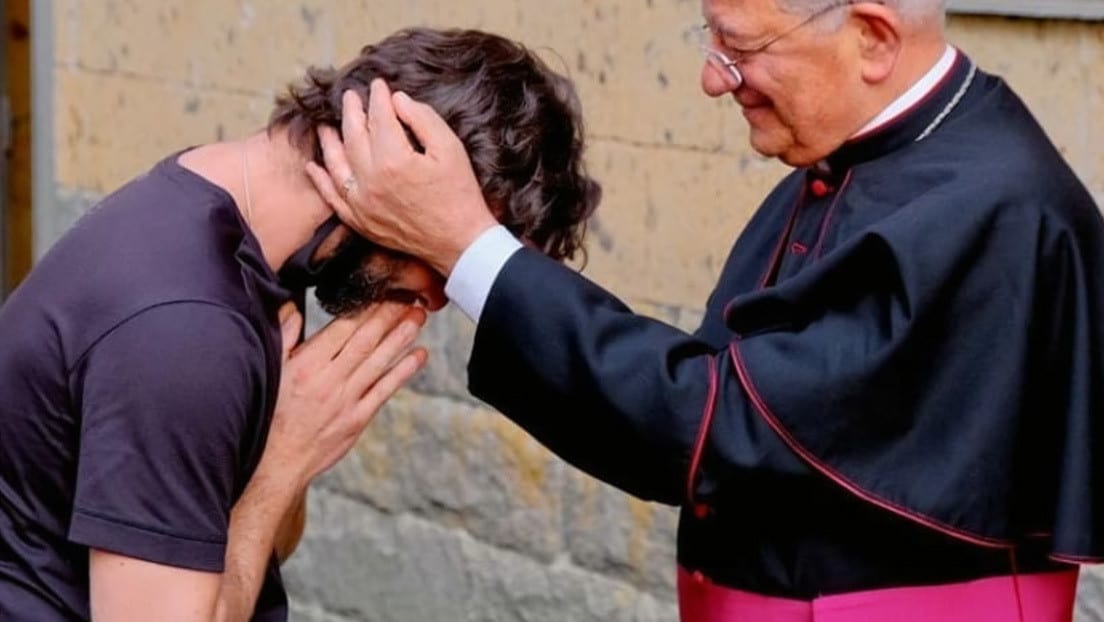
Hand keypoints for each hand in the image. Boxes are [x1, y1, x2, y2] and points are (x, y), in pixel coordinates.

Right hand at [259, 301, 427, 489]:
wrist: (279, 462)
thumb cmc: (271, 414)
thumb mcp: (268, 372)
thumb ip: (282, 337)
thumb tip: (291, 308)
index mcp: (306, 365)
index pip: (342, 328)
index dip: (365, 308)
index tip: (381, 290)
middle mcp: (329, 380)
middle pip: (365, 340)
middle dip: (389, 315)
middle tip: (409, 296)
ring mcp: (346, 400)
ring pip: (379, 362)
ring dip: (402, 337)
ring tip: (419, 317)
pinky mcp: (358, 419)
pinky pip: (385, 390)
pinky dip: (403, 371)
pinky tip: (419, 355)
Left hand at [305, 80, 497, 275]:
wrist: (460, 242)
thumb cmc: (460, 194)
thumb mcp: (451, 149)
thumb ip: (423, 119)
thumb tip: (397, 99)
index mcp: (394, 160)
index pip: (379, 118)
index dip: (379, 98)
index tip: (379, 85)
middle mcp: (371, 181)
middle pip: (354, 136)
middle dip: (352, 112)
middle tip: (350, 97)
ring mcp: (362, 203)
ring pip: (336, 164)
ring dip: (329, 141)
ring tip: (325, 125)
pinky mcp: (361, 222)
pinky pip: (333, 198)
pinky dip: (320, 181)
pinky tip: (313, 166)